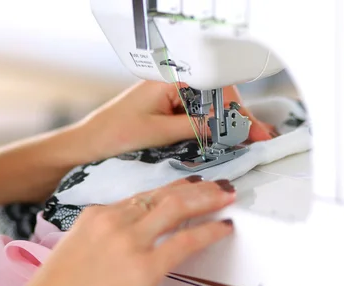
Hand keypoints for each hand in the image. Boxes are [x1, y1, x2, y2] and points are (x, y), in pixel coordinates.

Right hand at [12, 177, 235, 285]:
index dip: (168, 191)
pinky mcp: (145, 268)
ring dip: (207, 199)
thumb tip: (121, 248)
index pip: (140, 197)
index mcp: (95, 216)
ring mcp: (131, 242)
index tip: (184, 187)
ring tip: (226, 196)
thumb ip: (100, 241)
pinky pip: (186, 241)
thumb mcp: (74, 253)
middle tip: (215, 185)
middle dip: (195, 188)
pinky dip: (209, 231)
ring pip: (178, 208)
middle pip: (164, 194)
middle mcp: (115, 221)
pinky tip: (223, 227)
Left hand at [69, 81, 273, 163]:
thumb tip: (226, 128)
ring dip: (228, 125)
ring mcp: (169, 98)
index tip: (254, 131)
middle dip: (237, 118)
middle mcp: (170, 84)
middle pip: (216, 97)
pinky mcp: (166, 111)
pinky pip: (196, 116)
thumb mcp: (158, 133)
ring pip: (209, 107)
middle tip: (259, 139)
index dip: (237, 111)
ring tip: (248, 141)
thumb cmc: (111, 134)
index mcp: (168, 80)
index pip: (215, 89)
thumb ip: (194, 128)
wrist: (84, 147)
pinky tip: (225, 140)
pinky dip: (212, 129)